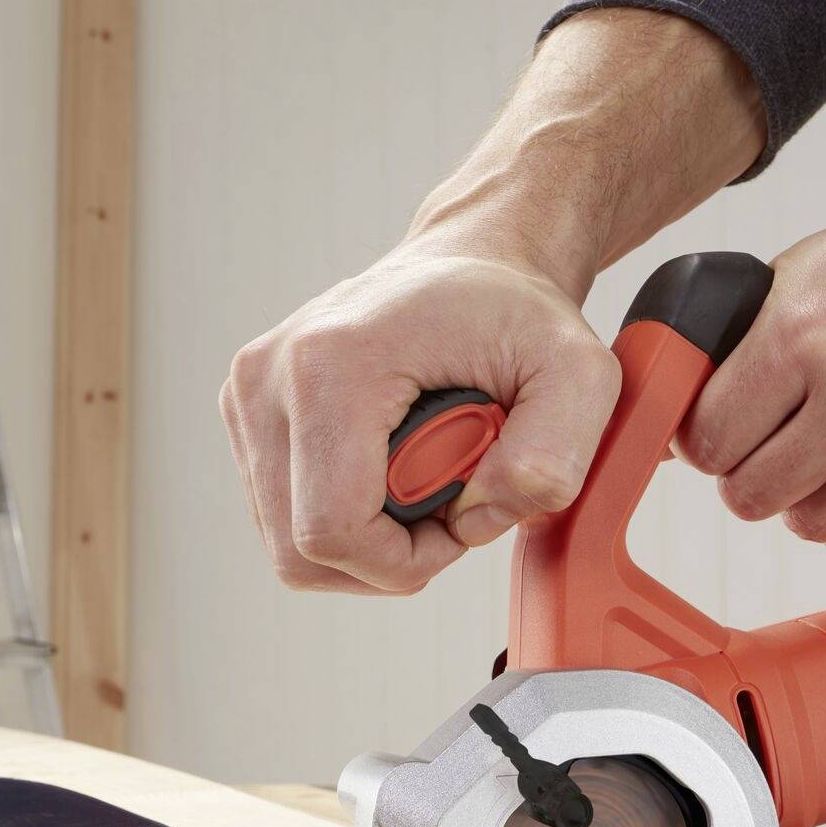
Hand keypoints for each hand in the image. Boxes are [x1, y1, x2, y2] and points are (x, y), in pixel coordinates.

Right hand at [221, 6, 765, 594]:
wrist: (472, 266)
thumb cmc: (518, 315)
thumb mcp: (579, 374)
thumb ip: (554, 455)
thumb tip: (482, 514)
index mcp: (332, 365)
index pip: (334, 531)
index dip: (405, 560)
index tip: (459, 519)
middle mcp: (269, 378)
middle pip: (304, 551)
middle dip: (388, 554)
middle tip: (448, 501)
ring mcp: (248, 395)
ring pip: (291, 546)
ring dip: (369, 540)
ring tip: (424, 479)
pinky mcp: (246, 411)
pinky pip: (286, 517)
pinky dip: (345, 518)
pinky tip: (390, 470)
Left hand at [677, 85, 825, 572]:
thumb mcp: (810, 270)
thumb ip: (742, 342)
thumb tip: (676, 418)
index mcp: (806, 335)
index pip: (707, 441)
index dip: (706, 443)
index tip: (722, 437)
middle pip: (750, 497)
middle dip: (752, 478)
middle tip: (775, 450)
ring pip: (809, 528)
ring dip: (811, 502)